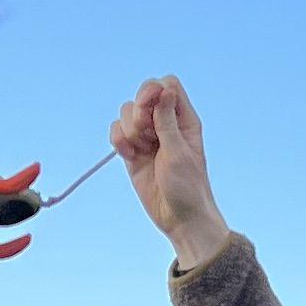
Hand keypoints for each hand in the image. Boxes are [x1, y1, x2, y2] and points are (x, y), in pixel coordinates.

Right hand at [111, 75, 230, 266]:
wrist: (179, 219)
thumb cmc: (188, 188)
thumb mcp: (179, 153)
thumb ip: (167, 121)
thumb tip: (164, 89)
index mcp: (184, 120)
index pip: (167, 85)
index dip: (154, 90)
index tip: (149, 106)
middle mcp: (165, 124)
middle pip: (143, 94)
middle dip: (138, 110)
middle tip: (144, 133)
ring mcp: (148, 137)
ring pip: (126, 113)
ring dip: (128, 128)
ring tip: (139, 149)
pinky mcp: (133, 152)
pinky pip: (117, 133)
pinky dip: (118, 140)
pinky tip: (129, 155)